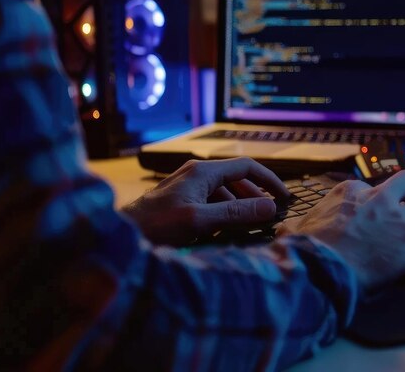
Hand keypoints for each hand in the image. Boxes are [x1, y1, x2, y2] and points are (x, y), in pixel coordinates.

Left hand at [122, 158, 288, 245]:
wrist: (118, 236)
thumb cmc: (155, 226)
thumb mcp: (200, 220)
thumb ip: (236, 212)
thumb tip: (270, 207)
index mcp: (203, 172)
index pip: (247, 167)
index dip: (269, 181)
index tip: (285, 198)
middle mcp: (196, 174)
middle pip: (237, 179)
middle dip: (256, 197)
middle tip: (270, 216)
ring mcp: (187, 186)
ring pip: (223, 192)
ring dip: (240, 206)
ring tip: (251, 225)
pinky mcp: (179, 200)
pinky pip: (210, 202)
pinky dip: (224, 213)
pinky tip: (224, 231)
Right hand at [277, 171, 404, 290]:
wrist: (324, 270)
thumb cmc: (309, 253)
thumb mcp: (296, 230)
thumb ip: (297, 226)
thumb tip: (284, 230)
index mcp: (349, 192)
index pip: (370, 188)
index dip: (375, 204)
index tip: (374, 219)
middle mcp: (377, 198)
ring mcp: (398, 217)